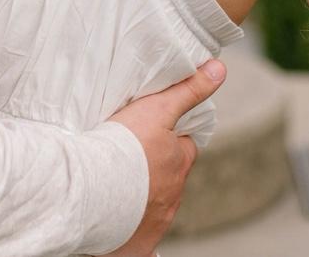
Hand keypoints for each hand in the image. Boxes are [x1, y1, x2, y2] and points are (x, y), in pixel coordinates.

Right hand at [100, 59, 224, 255]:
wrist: (89, 190)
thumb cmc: (123, 146)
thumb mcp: (157, 108)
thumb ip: (188, 90)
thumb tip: (219, 69)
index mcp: (179, 162)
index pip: (185, 147)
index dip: (171, 137)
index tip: (153, 131)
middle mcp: (172, 195)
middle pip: (170, 176)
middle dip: (157, 167)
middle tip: (131, 155)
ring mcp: (156, 221)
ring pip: (154, 204)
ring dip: (143, 194)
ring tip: (119, 182)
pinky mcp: (137, 244)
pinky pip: (140, 240)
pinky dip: (133, 229)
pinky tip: (120, 223)